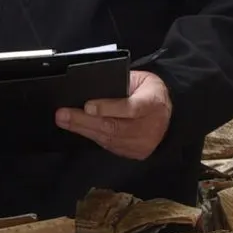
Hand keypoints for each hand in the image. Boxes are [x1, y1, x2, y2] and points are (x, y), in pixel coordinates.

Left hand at [57, 68, 172, 160]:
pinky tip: (78, 128)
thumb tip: (93, 88)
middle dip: (84, 121)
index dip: (109, 108)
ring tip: (64, 120)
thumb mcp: (142, 80)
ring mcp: (142, 143)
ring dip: (83, 129)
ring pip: (109, 138)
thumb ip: (122, 84)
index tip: (87, 106)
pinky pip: (109, 146)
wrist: (169, 116)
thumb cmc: (150, 92)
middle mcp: (149, 126)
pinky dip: (92, 136)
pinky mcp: (134, 153)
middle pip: (114, 126)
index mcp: (153, 102)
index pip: (131, 108)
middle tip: (63, 114)